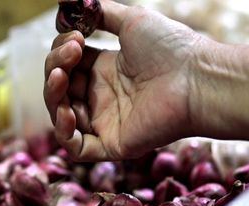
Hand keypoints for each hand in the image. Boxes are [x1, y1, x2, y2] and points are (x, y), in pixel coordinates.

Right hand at [44, 0, 201, 160]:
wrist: (196, 77)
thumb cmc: (171, 49)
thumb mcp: (132, 21)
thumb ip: (101, 14)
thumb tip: (74, 2)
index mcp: (105, 71)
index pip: (67, 66)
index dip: (61, 52)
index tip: (76, 37)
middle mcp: (102, 97)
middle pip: (60, 89)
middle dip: (54, 68)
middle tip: (70, 52)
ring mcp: (106, 122)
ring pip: (63, 117)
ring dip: (53, 96)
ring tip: (61, 76)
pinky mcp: (112, 144)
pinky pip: (78, 147)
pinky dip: (64, 131)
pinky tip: (67, 110)